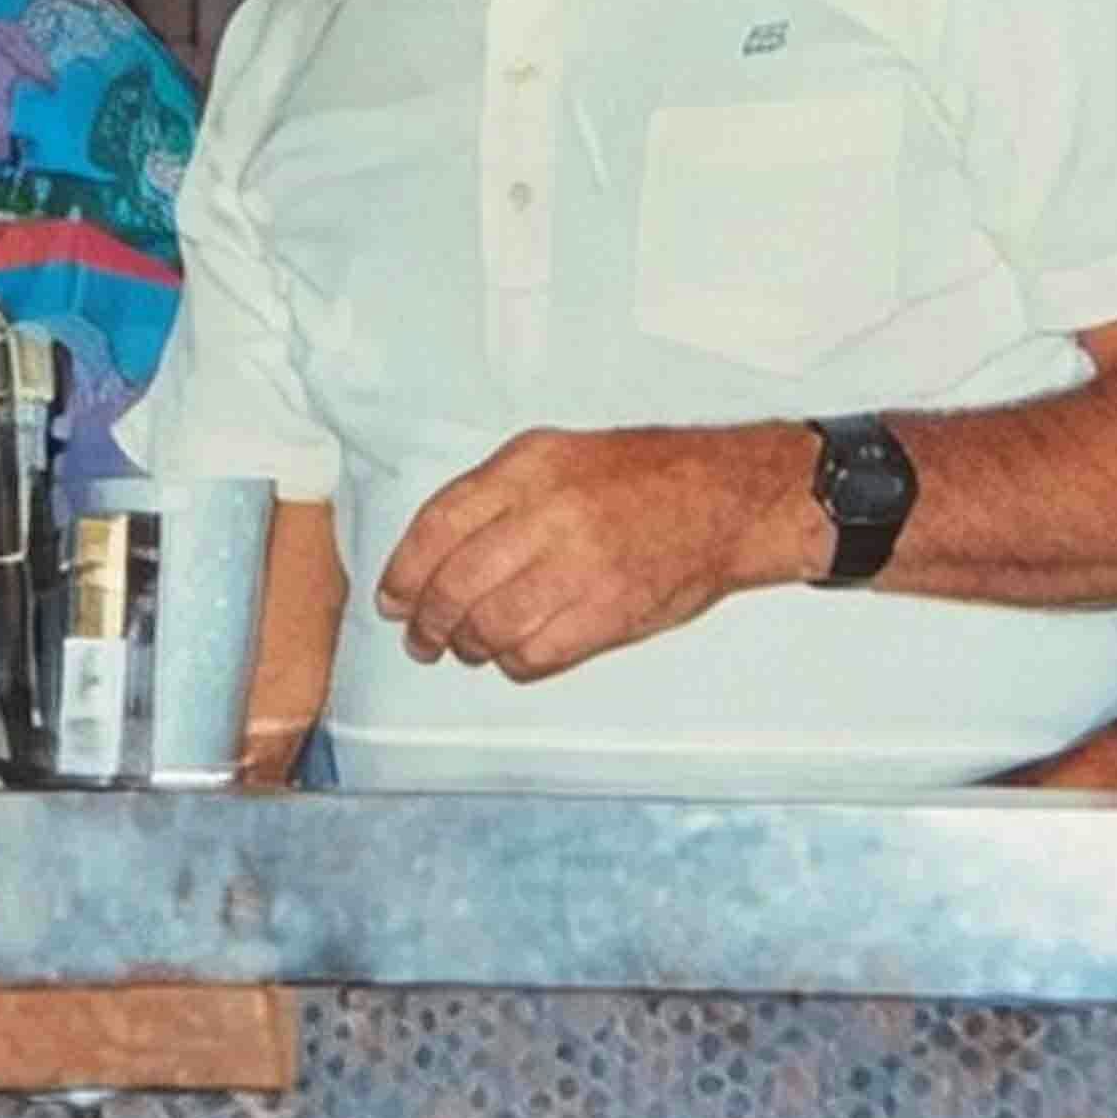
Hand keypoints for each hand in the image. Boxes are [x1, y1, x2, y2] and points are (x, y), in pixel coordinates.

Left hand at [371, 423, 803, 683]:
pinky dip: (513, 663)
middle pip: (457, 583)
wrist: (724, 500)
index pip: (439, 524)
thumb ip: (495, 493)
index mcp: (529, 467)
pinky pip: (535, 655)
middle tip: (422, 638)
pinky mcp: (609, 614)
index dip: (404, 571)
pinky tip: (513, 654)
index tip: (391, 598)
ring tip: (467, 648)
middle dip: (428, 621)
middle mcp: (550, 513)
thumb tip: (430, 552)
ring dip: (468, 646)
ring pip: (490, 626)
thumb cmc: (638, 477)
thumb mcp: (558, 454)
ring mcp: (581, 567)